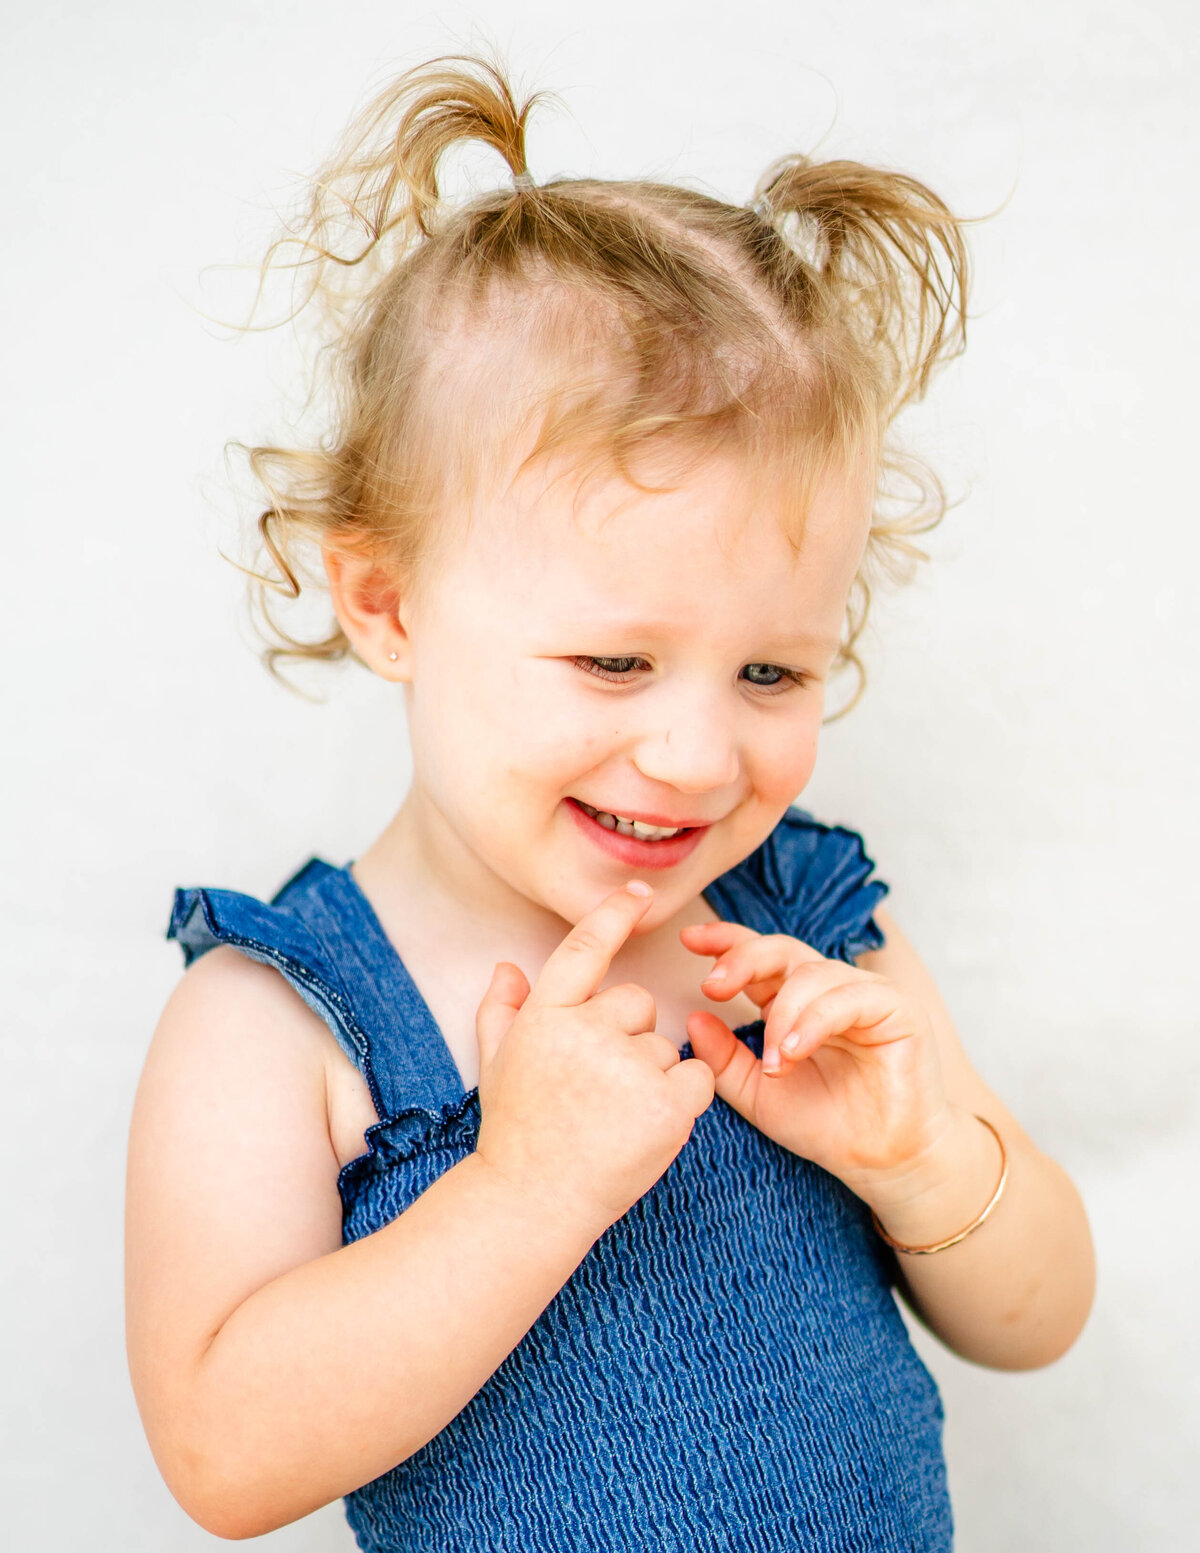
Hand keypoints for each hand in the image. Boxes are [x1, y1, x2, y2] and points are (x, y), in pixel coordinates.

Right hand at [473, 882, 715, 1235]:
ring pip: (666, 1046)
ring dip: (653, 1076)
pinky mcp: (665, 1104)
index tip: (639, 894)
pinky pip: (697, 1077)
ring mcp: (628, 1067)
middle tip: (596, 1089)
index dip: (615, 913)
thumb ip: (502, 1009)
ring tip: (613, 1119)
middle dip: (628, 1037)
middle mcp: (586, 1031)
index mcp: (546, 1014)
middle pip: (638, 1003)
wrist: (533, 1202)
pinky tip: (648, 1126)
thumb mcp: (495, 1062)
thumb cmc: (516, 1131)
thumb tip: (508, 966)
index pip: (587, 947)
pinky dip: (684, 1099)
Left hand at [679, 920, 953, 1198]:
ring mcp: (865, 994)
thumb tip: (693, 1018)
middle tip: (713, 986)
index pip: (760, 956)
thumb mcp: (758, 1093)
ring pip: (812, 975)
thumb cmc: (825, 1124)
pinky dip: (815, 1021)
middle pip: (782, 950)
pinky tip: (794, 1052)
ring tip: (774, 1062)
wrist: (880, 1162)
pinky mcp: (898, 1008)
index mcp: (794, 1000)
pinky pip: (849, 997)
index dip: (726, 941)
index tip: (689, 940)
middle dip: (743, 960)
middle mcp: (829, 988)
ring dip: (783, 1016)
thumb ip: (724, 1059)